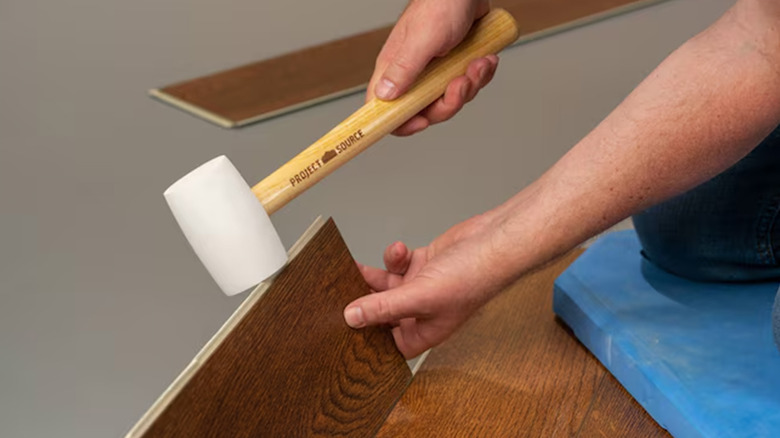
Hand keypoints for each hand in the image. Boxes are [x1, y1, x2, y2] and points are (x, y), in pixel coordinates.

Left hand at [343, 214, 511, 357]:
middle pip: (382, 311)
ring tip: (359, 267)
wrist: (494, 242)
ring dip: (375, 275)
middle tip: (340, 291)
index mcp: (424, 331)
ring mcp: (422, 287)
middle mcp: (421, 312)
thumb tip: (352, 318)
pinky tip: (400, 250)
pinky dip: (395, 256)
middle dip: (364, 300)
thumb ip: (384, 307)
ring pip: (386, 285)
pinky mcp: (423, 264)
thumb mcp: (419, 296)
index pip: (387, 343)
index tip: (343, 326)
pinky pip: (398, 263)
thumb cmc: (472, 277)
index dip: (367, 336)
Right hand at [368, 0, 499, 135]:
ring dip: (470, 85)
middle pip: (425, 110)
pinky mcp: (454, 65)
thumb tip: (384, 97)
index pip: (383, 108)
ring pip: (450, 99)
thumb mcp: (422, 40)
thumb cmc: (441, 3)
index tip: (420, 123)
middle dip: (448, 103)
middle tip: (460, 83)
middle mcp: (413, 73)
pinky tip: (485, 58)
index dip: (399, 122)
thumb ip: (404, 69)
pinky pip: (467, 85)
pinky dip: (480, 75)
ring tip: (478, 63)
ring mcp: (435, 70)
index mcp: (395, 68)